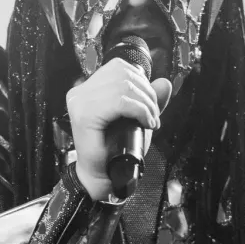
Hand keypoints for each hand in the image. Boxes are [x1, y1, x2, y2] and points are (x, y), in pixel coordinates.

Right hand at [66, 62, 171, 200]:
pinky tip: (146, 123)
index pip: (117, 67)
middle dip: (147, 93)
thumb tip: (164, 82)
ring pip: (123, 86)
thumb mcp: (137, 119)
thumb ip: (149, 100)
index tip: (150, 104)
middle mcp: (80, 92)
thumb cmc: (116, 150)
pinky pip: (119, 102)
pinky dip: (139, 110)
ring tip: (150, 120)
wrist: (103, 176)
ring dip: (145, 103)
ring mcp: (80, 102)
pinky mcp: (85, 115)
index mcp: (88, 89)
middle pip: (122, 74)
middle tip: (153, 115)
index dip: (141, 81)